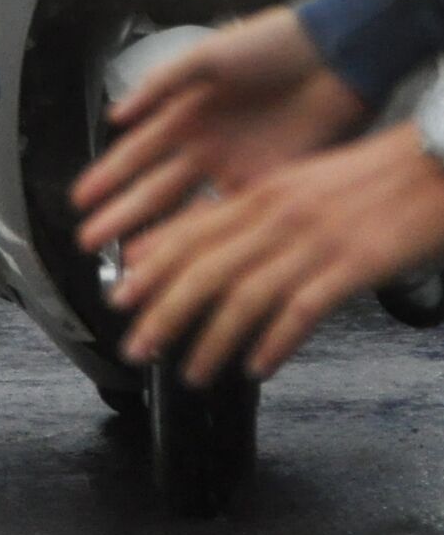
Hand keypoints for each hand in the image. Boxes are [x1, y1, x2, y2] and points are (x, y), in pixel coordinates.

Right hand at [72, 7, 368, 253]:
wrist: (333, 55)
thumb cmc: (272, 44)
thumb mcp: (206, 55)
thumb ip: (159, 85)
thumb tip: (116, 116)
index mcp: (184, 112)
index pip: (135, 154)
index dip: (106, 177)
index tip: (81, 200)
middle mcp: (204, 145)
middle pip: (154, 189)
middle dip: (120, 216)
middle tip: (90, 242)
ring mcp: (234, 167)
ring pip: (187, 210)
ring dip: (158, 235)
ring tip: (131, 262)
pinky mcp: (268, 184)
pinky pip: (230, 216)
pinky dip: (206, 236)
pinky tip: (186, 255)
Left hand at [106, 123, 443, 383]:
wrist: (434, 163)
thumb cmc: (371, 179)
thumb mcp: (300, 184)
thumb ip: (253, 212)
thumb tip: (205, 239)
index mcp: (264, 191)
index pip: (190, 230)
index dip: (150, 267)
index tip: (121, 296)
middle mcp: (279, 214)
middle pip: (204, 267)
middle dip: (162, 311)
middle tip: (136, 345)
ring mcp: (314, 240)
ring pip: (244, 294)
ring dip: (210, 339)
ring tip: (191, 371)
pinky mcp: (351, 265)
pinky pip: (301, 308)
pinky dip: (274, 341)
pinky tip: (257, 365)